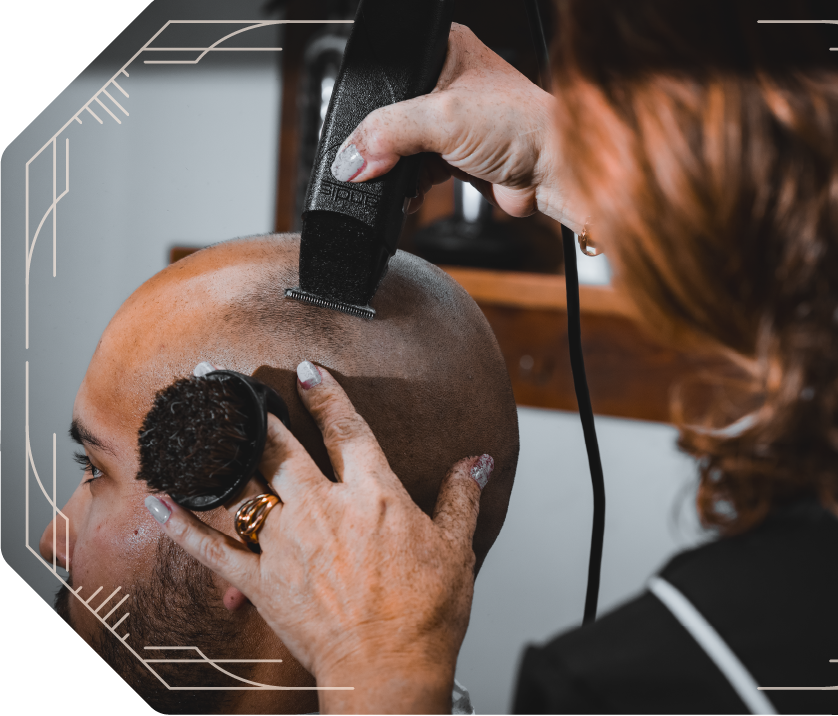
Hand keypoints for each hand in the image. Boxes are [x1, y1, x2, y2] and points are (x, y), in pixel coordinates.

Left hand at [147, 362, 491, 713]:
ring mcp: (285, 543)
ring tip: (187, 418)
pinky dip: (179, 521)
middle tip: (219, 376)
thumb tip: (477, 461)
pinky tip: (157, 498)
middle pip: (278, 445)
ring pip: (240, 483)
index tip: (306, 370)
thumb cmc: (425, 613)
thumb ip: (461, 496)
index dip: (326, 395)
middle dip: (248, 406)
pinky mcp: (259, 580)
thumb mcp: (456, 547)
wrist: (390, 669)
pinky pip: (210, 547)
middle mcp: (323, 507)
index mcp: (373, 494)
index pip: (346, 429)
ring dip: (211, 448)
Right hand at [328, 23, 587, 231]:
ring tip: (400, 178)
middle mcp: (447, 80)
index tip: (361, 134)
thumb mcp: (442, 118)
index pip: (387, 71)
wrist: (552, 173)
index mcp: (444, 48)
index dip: (370, 102)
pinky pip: (417, 169)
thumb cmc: (521, 127)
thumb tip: (352, 157)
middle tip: (380, 161)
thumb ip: (389, 132)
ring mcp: (452, 120)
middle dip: (384, 144)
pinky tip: (412, 192)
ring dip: (397, 168)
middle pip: (390, 113)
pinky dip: (411, 184)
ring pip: (402, 145)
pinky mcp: (456, 154)